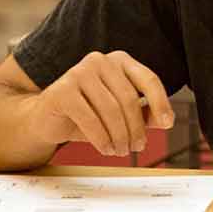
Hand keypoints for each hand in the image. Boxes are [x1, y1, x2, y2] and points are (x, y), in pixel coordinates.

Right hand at [31, 51, 174, 156]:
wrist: (44, 119)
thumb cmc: (85, 114)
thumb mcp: (119, 113)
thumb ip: (143, 113)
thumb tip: (165, 120)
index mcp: (119, 60)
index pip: (148, 79)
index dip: (161, 103)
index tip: (168, 123)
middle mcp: (100, 61)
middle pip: (129, 98)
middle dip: (136, 128)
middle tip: (137, 147)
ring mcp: (79, 72)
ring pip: (111, 110)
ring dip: (119, 136)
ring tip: (121, 150)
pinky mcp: (62, 90)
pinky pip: (90, 119)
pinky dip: (101, 138)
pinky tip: (105, 149)